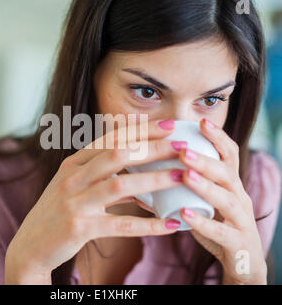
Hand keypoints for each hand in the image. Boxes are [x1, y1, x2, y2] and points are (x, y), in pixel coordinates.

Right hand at [4, 119, 185, 283]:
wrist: (31, 244)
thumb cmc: (59, 210)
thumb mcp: (76, 183)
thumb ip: (104, 172)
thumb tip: (141, 167)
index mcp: (74, 162)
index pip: (112, 138)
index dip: (142, 130)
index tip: (170, 125)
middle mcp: (73, 176)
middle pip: (118, 154)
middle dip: (153, 147)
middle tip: (183, 146)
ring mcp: (74, 201)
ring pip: (120, 185)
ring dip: (154, 180)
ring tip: (182, 177)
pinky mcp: (79, 228)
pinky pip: (120, 224)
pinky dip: (148, 225)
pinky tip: (170, 225)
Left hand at [177, 118, 266, 284]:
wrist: (243, 263)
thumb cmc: (217, 226)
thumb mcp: (203, 203)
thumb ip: (180, 189)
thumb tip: (141, 176)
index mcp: (230, 184)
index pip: (229, 154)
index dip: (218, 137)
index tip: (200, 121)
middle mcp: (240, 197)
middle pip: (227, 172)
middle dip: (205, 159)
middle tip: (182, 150)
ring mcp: (242, 220)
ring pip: (228, 199)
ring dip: (206, 186)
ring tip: (184, 175)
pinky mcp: (238, 243)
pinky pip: (221, 232)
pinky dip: (202, 221)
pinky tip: (184, 213)